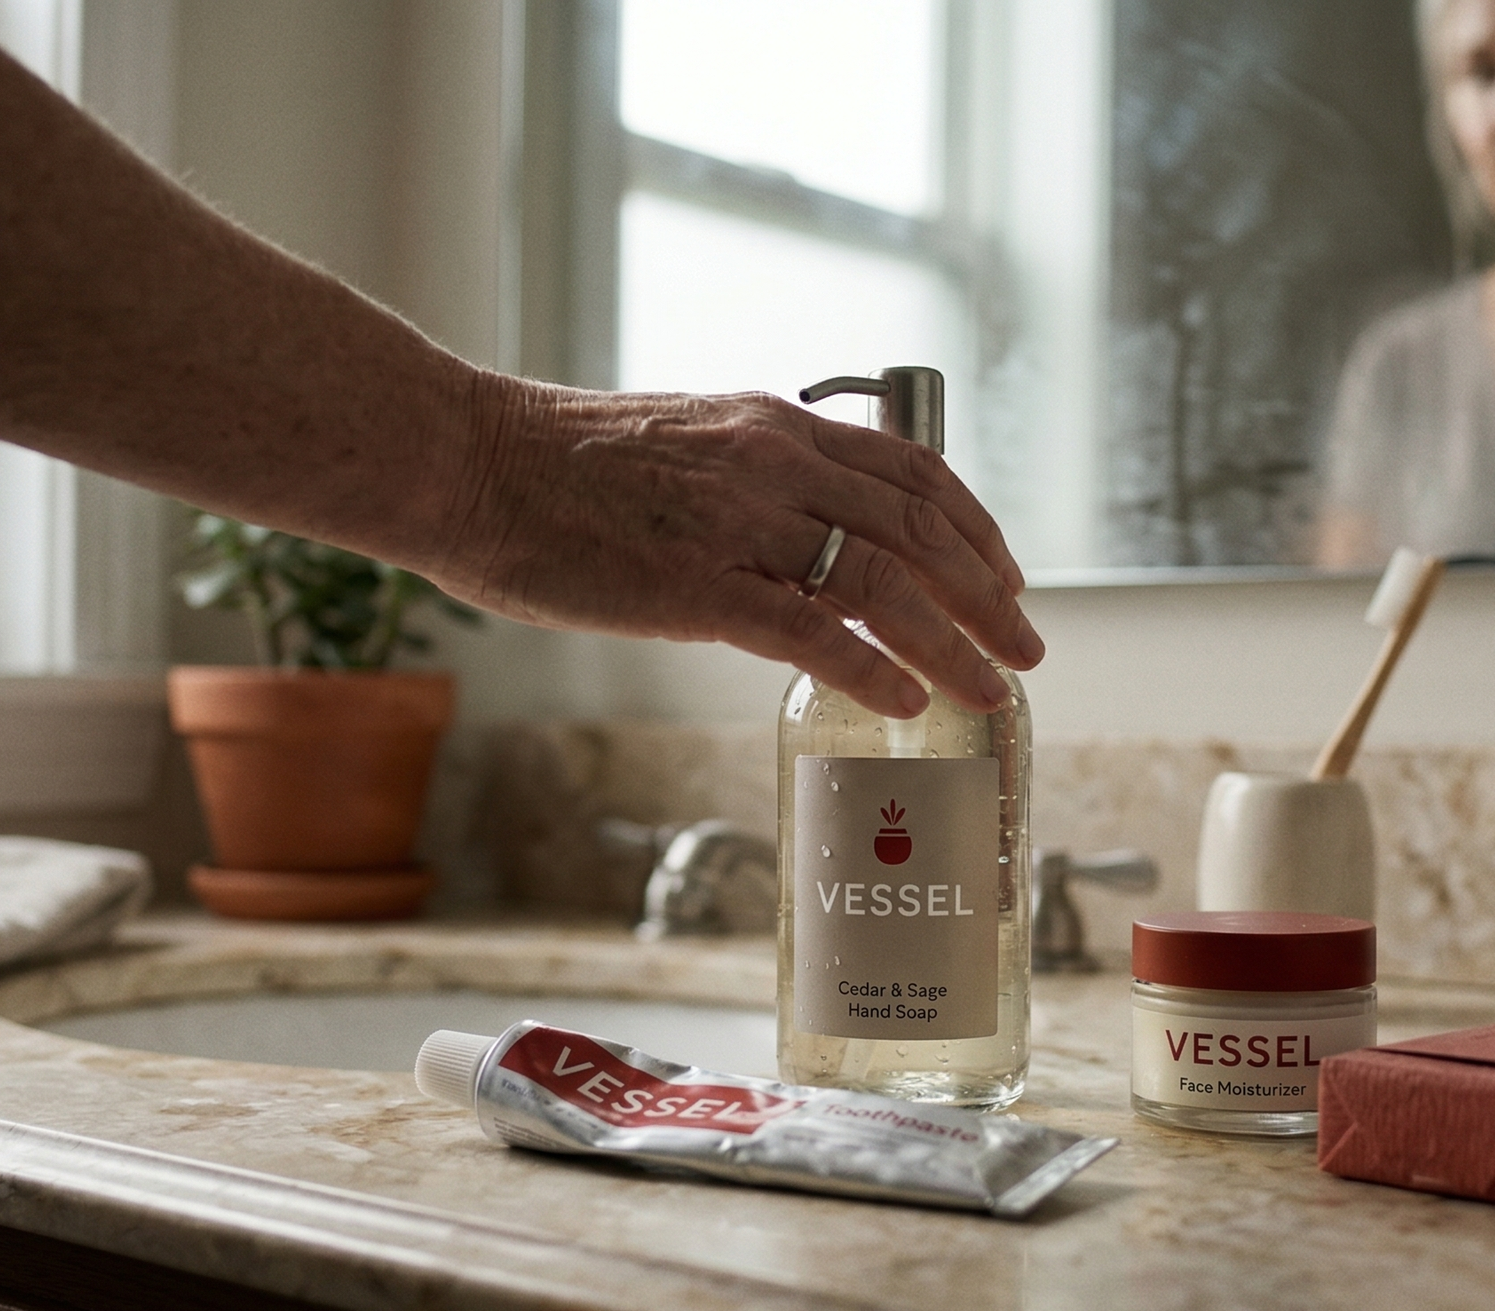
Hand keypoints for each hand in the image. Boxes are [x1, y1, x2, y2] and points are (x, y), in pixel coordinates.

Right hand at [425, 375, 1044, 717]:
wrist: (469, 462)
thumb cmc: (557, 469)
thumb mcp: (684, 447)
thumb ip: (752, 485)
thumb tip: (800, 544)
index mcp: (775, 428)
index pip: (914, 473)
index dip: (976, 531)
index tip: (1006, 578)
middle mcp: (775, 464)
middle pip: (922, 531)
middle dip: (988, 596)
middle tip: (1025, 647)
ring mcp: (741, 522)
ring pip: (887, 581)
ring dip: (955, 640)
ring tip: (992, 688)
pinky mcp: (699, 585)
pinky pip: (814, 630)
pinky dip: (874, 667)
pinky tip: (905, 699)